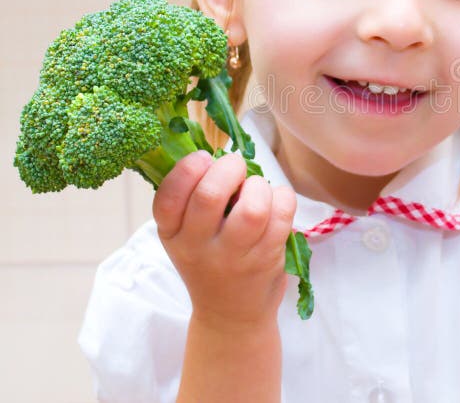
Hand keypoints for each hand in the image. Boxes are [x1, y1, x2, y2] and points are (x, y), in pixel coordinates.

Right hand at [153, 150, 296, 329]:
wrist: (231, 316)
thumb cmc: (210, 260)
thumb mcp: (186, 234)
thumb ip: (192, 197)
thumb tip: (214, 151)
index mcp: (172, 234)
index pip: (168, 197)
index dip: (187, 169)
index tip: (204, 158)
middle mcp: (198, 247)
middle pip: (210, 195)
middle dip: (229, 168)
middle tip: (236, 167)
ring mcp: (234, 257)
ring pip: (252, 208)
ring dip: (259, 186)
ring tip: (257, 190)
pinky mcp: (266, 260)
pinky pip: (282, 215)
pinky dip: (283, 197)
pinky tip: (276, 202)